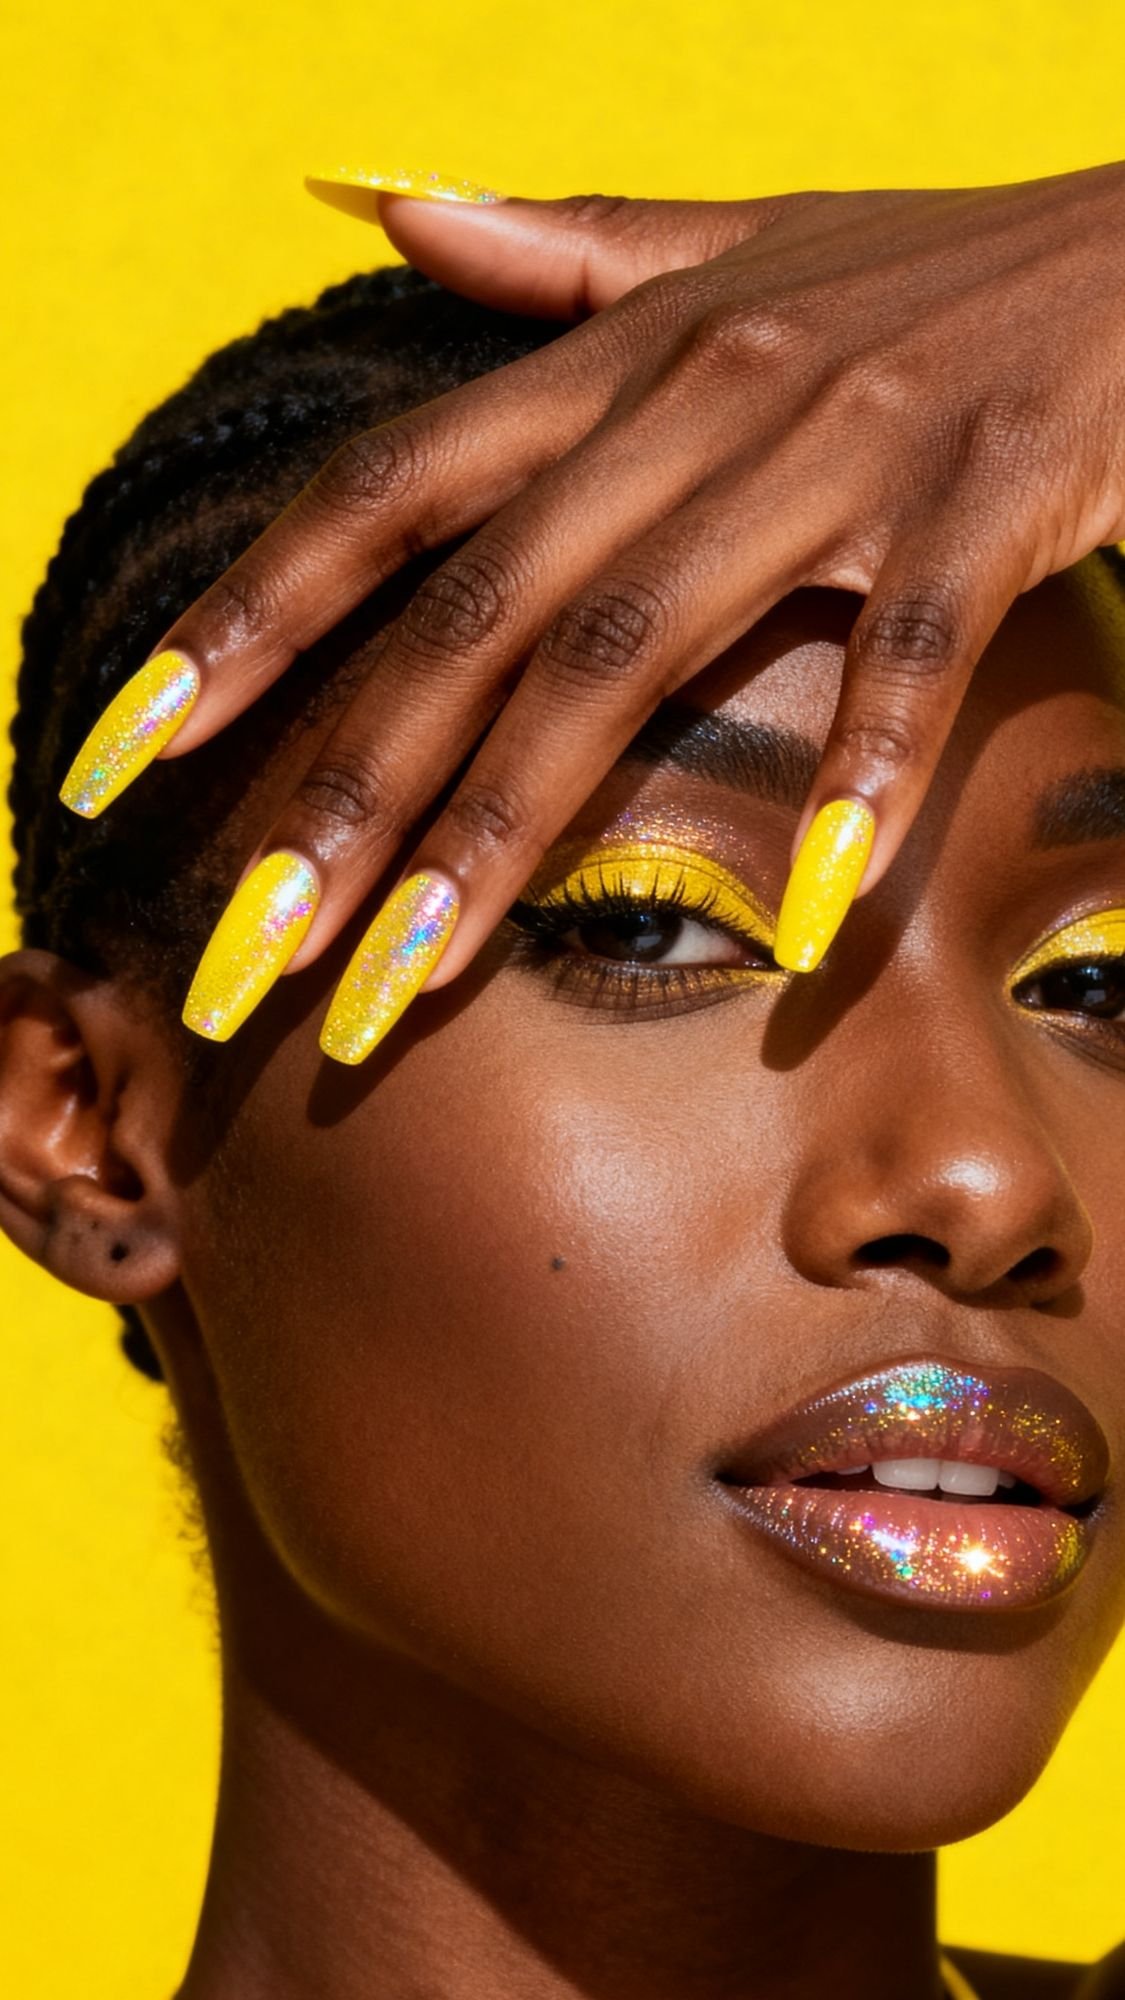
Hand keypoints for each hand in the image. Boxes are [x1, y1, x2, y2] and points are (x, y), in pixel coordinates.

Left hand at [61, 162, 1124, 1051]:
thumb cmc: (936, 267)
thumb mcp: (734, 240)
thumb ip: (558, 244)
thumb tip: (384, 204)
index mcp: (620, 357)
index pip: (385, 496)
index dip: (243, 625)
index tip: (119, 758)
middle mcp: (700, 393)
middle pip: (474, 615)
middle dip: (343, 793)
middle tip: (239, 959)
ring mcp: (847, 441)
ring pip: (636, 647)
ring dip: (512, 825)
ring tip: (406, 982)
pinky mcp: (994, 493)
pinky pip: (911, 652)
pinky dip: (859, 777)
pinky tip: (805, 921)